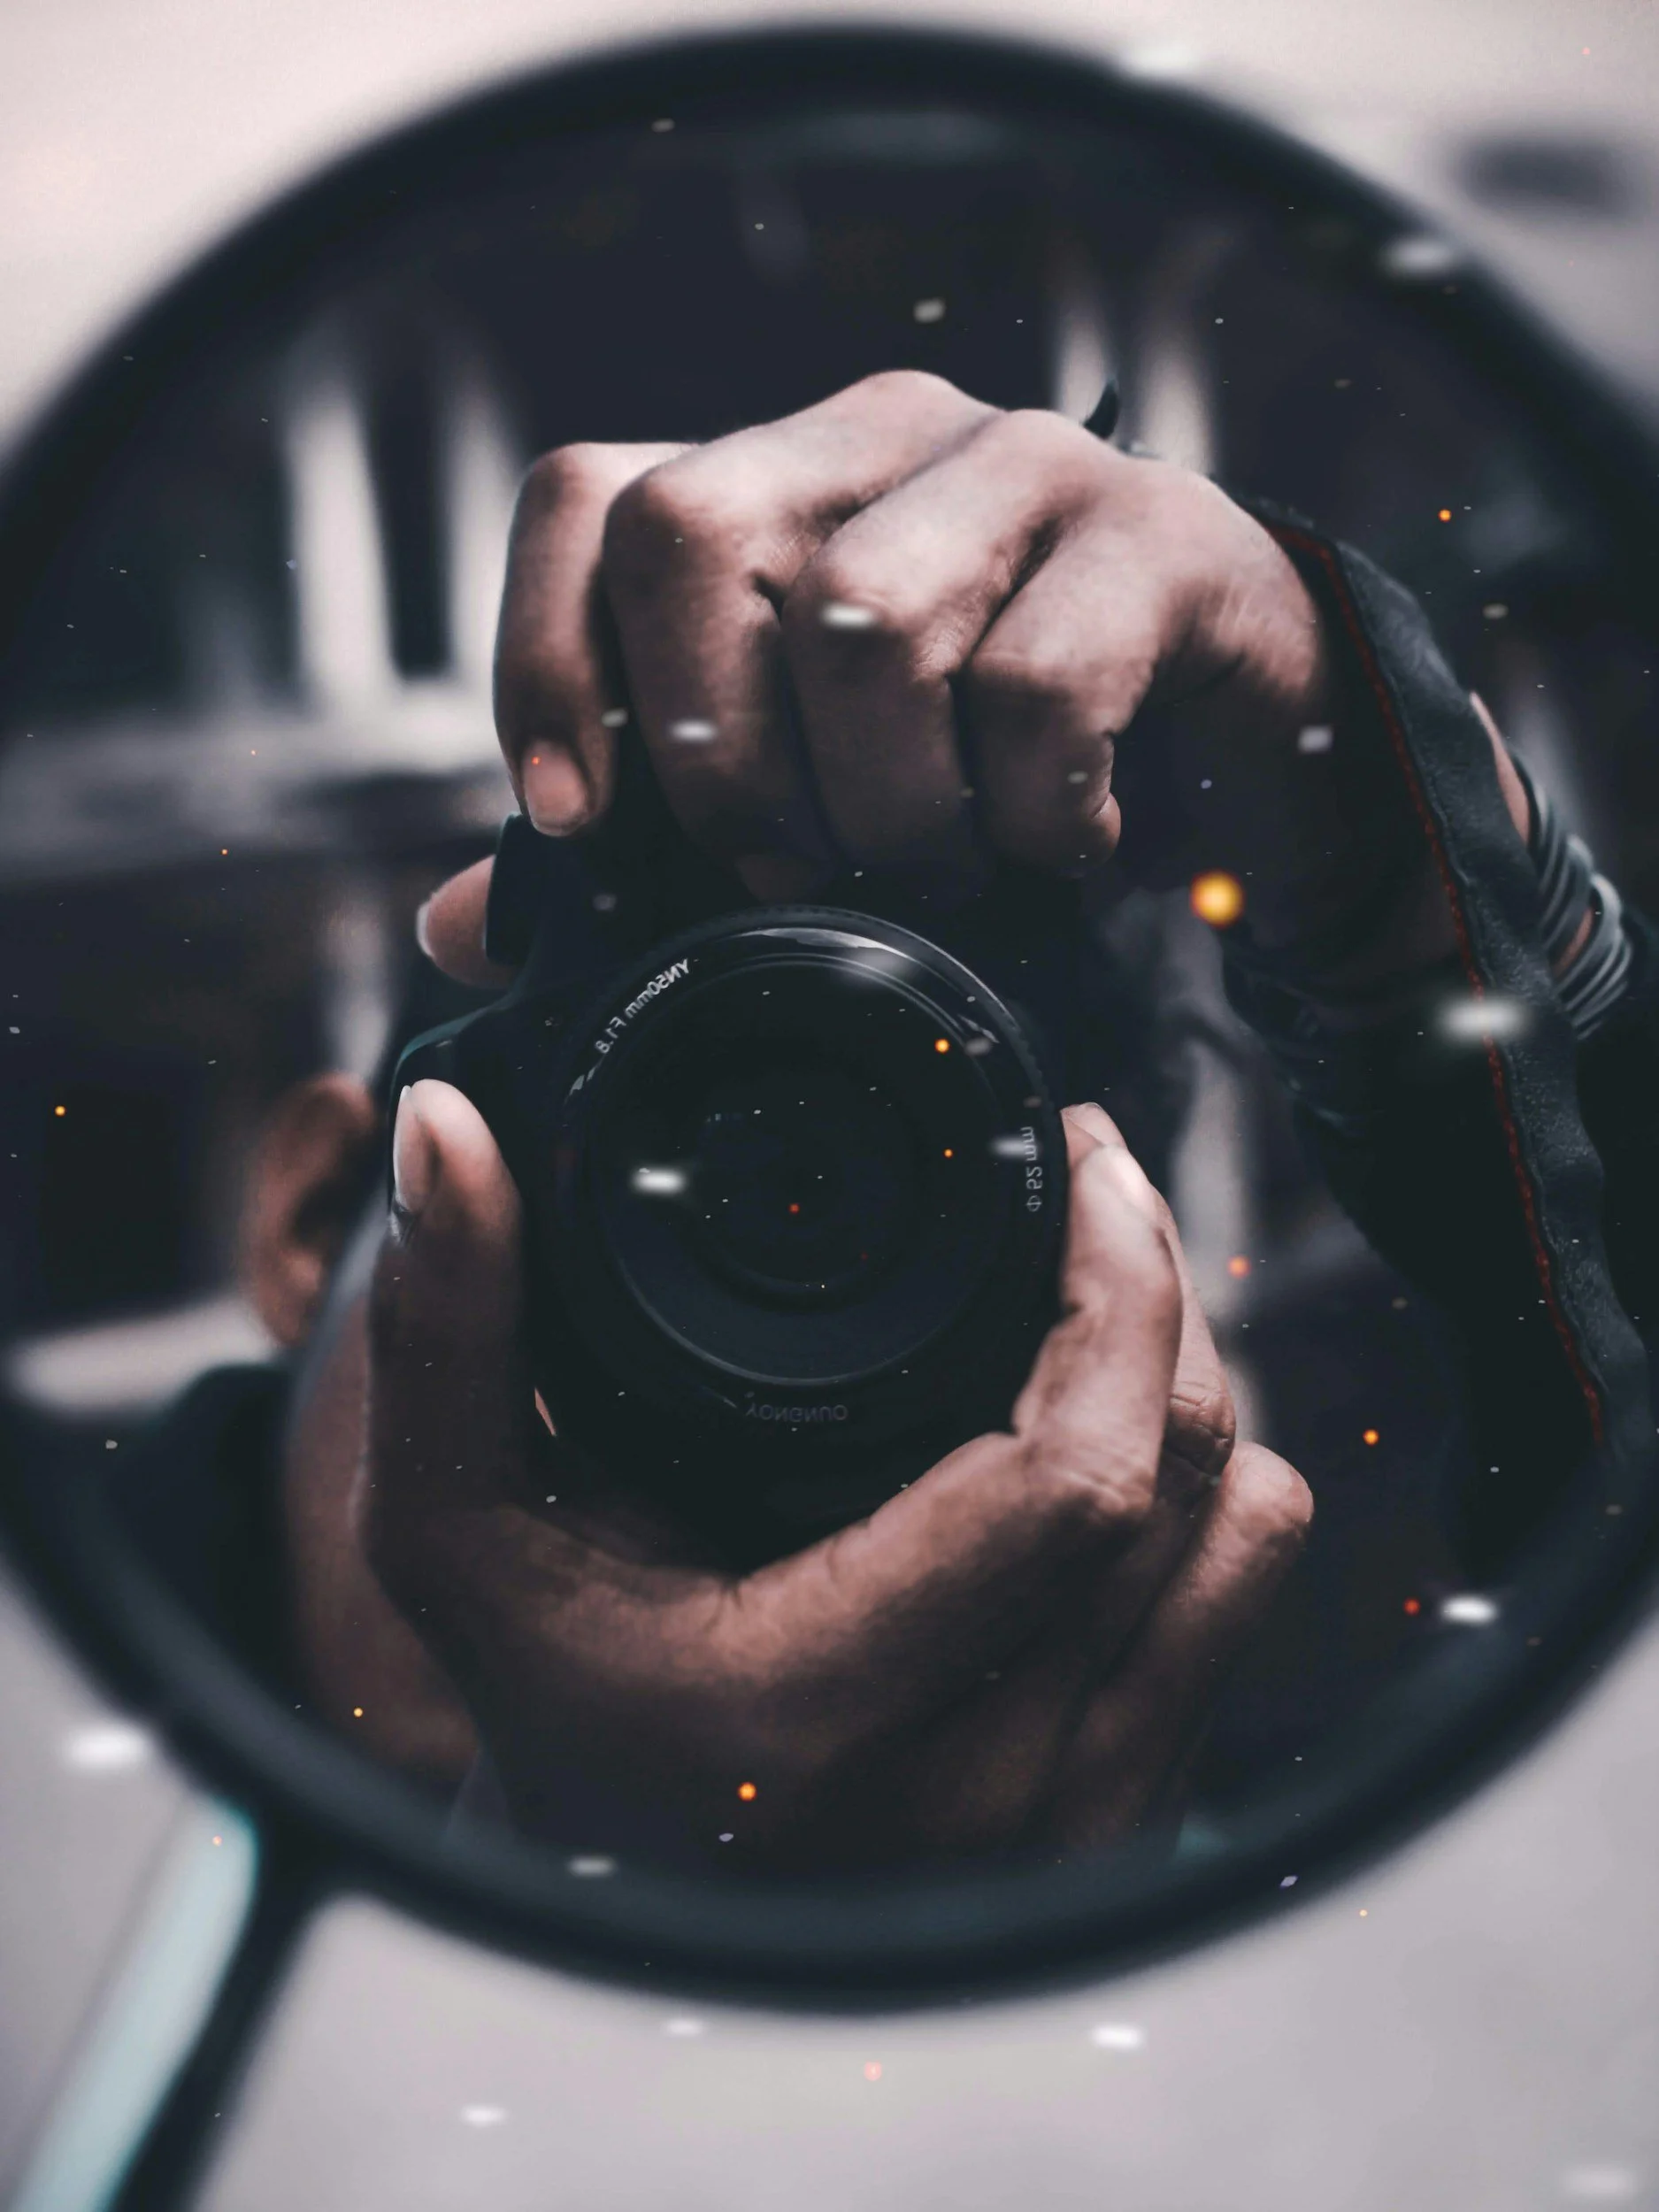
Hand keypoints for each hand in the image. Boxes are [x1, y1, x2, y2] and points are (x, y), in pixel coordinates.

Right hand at [364, 1085, 1309, 1868]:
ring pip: (1244, 1537)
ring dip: (1197, 1383)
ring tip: (1106, 1295)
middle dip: (1163, 1290)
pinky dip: (1205, 1491)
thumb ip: (448, 1332)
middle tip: (1091, 1181)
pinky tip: (1116, 1432)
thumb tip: (444, 1126)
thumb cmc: (552, 1722)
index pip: (1079, 1482)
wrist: (630, 1913)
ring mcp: (1081, 1821)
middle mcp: (992, 1791)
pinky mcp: (1131, 1822)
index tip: (1080, 1164)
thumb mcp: (461, 1537)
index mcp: (835, 1711)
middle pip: (1186, 1480)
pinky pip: (1238, 1606)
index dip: (1117, 1294)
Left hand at [488, 369, 1454, 993]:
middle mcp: (885, 439)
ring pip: (865, 619)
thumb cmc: (1007, 772)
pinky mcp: (1165, 540)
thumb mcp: (812, 804)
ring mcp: (1030, 468)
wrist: (1257, 750)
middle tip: (783, 873)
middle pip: (694, 527)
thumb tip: (462, 929)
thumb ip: (650, 845)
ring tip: (945, 868)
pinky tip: (1062, 852)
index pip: (592, 498)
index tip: (574, 826)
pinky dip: (1031, 818)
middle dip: (716, 755)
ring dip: (887, 808)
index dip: (546, 660)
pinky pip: (1040, 687)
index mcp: (778, 481)